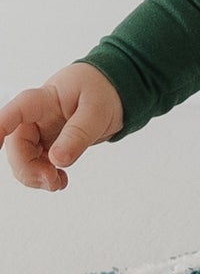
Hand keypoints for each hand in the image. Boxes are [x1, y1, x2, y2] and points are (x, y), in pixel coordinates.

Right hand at [0, 64, 123, 190]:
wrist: (114, 91)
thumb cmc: (103, 91)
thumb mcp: (97, 109)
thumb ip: (79, 133)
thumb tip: (58, 160)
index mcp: (42, 101)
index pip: (14, 114)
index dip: (0, 130)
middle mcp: (34, 118)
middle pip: (17, 146)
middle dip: (28, 168)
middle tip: (52, 179)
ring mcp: (39, 133)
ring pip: (23, 160)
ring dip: (36, 177)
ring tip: (58, 183)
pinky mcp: (47, 145)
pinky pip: (37, 165)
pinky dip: (45, 177)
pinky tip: (60, 181)